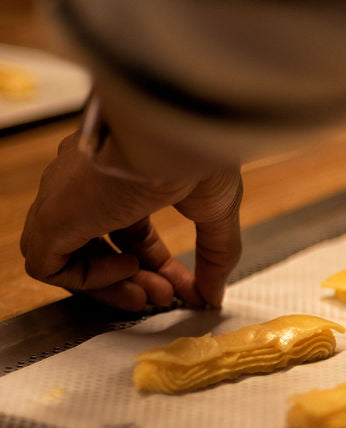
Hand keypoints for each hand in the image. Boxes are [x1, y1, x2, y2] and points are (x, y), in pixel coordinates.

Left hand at [21, 131, 242, 310]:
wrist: (173, 130)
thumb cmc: (195, 149)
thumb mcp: (217, 209)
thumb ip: (215, 254)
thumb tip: (214, 294)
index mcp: (121, 171)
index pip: (129, 229)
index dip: (156, 263)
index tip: (185, 286)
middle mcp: (84, 182)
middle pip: (101, 244)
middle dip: (137, 278)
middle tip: (166, 297)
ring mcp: (63, 198)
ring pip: (69, 256)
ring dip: (112, 284)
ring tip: (147, 293)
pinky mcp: (52, 216)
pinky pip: (47, 265)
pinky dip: (86, 280)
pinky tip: (126, 267)